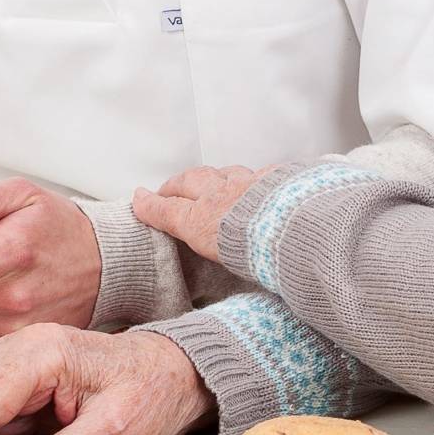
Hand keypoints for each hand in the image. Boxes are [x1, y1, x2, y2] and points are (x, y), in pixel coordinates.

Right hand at [130, 165, 267, 264]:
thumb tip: (194, 237)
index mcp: (202, 220)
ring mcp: (249, 183)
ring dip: (213, 177)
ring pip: (224, 173)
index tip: (139, 200)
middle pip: (191, 181)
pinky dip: (250, 178)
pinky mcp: (275, 178)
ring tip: (209, 181)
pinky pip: (258, 174)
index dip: (152, 206)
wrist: (294, 229)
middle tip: (169, 188)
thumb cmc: (259, 254)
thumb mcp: (220, 262)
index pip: (169, 210)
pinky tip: (254, 182)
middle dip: (176, 184)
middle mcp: (221, 196)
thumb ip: (204, 243)